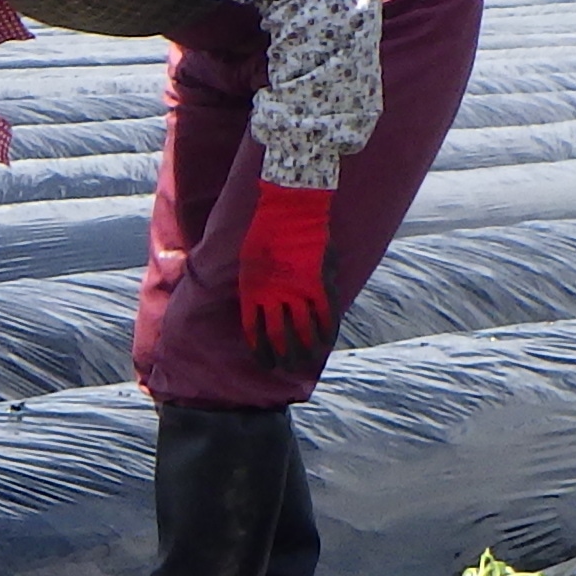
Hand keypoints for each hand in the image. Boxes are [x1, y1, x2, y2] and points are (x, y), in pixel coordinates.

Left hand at [235, 183, 336, 374]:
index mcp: (252, 290)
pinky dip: (327, 331)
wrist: (290, 205)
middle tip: (287, 369)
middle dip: (283, 357)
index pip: (255, 332)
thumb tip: (253, 299)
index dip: (261, 351)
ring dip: (304, 350)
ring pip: (302, 331)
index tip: (266, 363)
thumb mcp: (248, 258)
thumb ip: (253, 283)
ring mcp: (298, 291)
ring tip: (306, 363)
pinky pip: (325, 314)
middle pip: (279, 337)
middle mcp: (274, 296)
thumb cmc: (264, 227)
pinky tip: (327, 343)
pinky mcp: (319, 282)